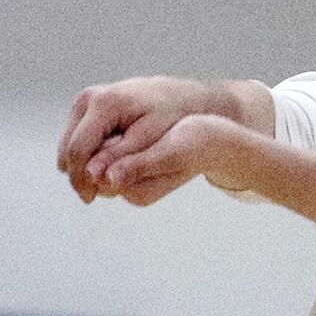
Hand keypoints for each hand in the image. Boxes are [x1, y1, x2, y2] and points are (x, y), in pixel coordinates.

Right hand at [57, 76, 206, 202]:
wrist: (177, 94)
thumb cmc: (170, 117)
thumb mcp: (150, 140)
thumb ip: (121, 158)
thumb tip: (93, 177)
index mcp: (104, 104)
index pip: (77, 149)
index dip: (81, 179)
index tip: (90, 199)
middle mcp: (88, 98)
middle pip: (67, 147)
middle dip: (78, 174)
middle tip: (93, 196)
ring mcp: (84, 100)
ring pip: (68, 144)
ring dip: (80, 165)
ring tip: (100, 183)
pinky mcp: (85, 107)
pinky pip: (75, 138)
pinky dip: (85, 155)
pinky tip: (103, 168)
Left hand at [99, 114, 236, 206]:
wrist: (220, 141)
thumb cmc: (200, 143)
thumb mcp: (169, 152)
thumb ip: (136, 166)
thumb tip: (106, 178)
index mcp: (138, 193)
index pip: (95, 175)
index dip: (94, 150)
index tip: (112, 127)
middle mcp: (132, 192)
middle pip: (95, 169)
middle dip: (99, 146)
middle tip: (120, 121)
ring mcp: (133, 181)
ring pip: (102, 159)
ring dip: (107, 139)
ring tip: (129, 122)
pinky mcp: (136, 167)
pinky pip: (113, 152)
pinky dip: (116, 137)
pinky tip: (131, 124)